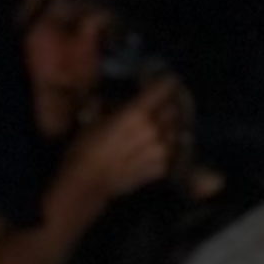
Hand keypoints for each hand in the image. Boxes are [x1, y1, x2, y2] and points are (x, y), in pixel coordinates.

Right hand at [61, 74, 187, 202]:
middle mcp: (154, 129)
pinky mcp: (164, 166)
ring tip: (158, 126)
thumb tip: (124, 98)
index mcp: (137, 113)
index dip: (165, 82)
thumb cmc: (85, 148)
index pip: (165, 87)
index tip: (164, 81)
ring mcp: (162, 149)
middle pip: (175, 108)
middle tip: (160, 104)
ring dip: (171, 125)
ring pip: (178, 129)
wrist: (87, 182)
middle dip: (168, 104)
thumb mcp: (95, 117)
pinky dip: (168, 144)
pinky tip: (155, 145)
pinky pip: (174, 149)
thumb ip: (115, 104)